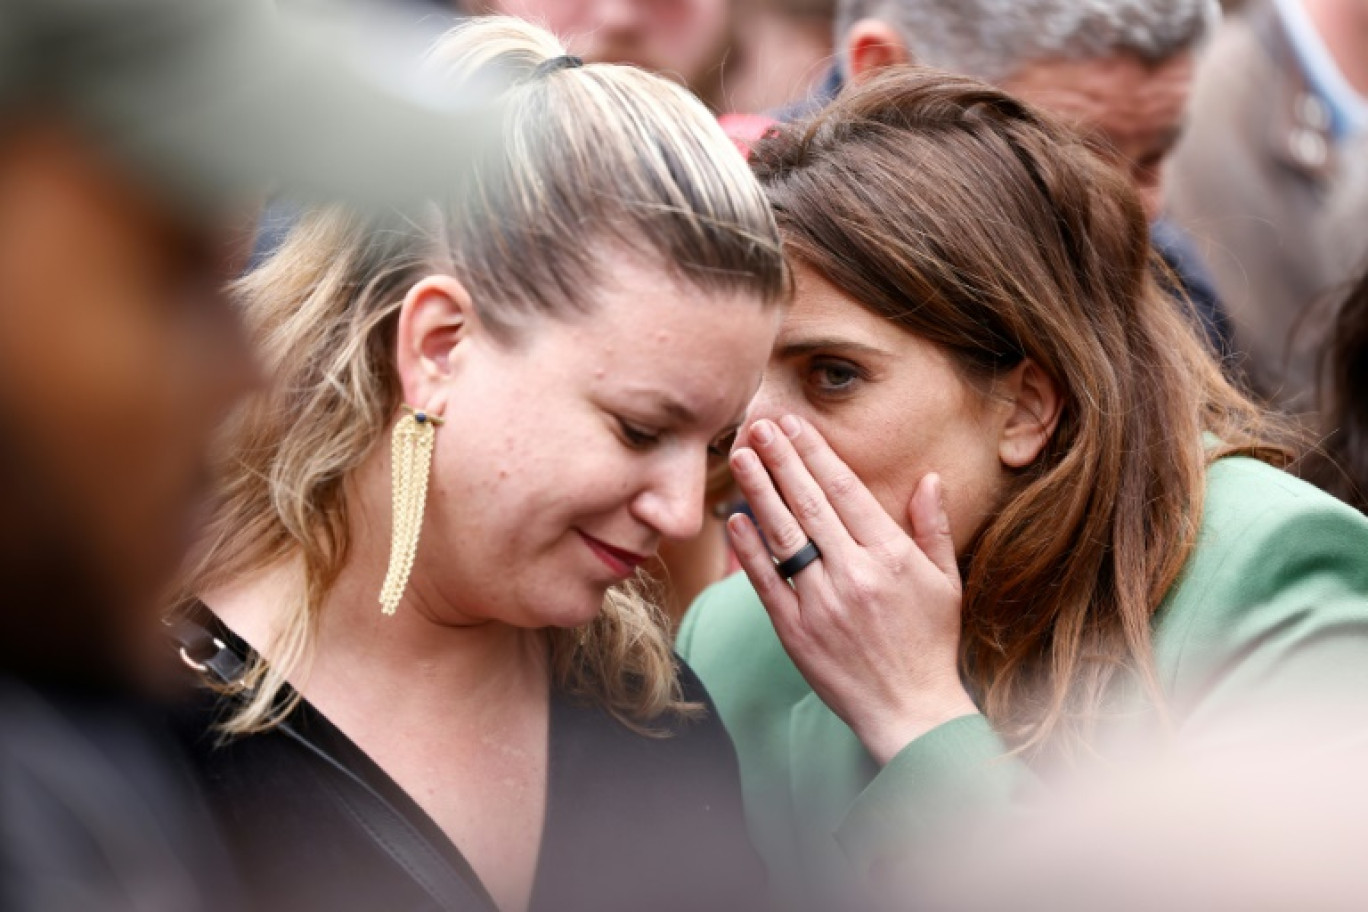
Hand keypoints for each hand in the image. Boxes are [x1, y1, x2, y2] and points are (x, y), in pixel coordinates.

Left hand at [727, 415, 979, 765]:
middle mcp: (855, 574)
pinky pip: (767, 581)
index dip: (816, 455)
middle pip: (810, 505)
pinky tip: (735, 518)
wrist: (909, 709)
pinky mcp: (796, 630)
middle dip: (782, 460)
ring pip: (785, 535)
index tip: (795, 426)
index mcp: (892, 557)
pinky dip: (749, 549)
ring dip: (760, 492)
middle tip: (758, 426)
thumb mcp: (945, 582)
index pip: (846, 492)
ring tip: (741, 457)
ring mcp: (822, 603)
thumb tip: (927, 478)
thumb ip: (932, 527)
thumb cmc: (930, 642)